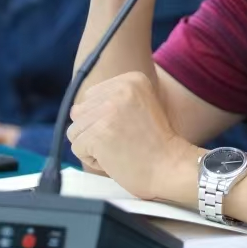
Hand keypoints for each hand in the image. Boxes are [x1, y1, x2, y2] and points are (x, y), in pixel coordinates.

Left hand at [66, 72, 195, 201]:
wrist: (171, 168)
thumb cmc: (156, 145)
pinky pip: (77, 147)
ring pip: (75, 130)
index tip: (129, 128)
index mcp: (132, 79)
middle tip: (123, 141)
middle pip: (80, 112)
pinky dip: (92, 160)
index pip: (92, 96)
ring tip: (118, 150)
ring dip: (92, 146)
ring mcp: (108, 110)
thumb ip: (111, 101)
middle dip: (95, 131)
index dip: (104, 118)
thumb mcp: (139, 107)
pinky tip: (114, 160)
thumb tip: (75, 110)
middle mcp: (120, 89)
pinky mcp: (98, 133)